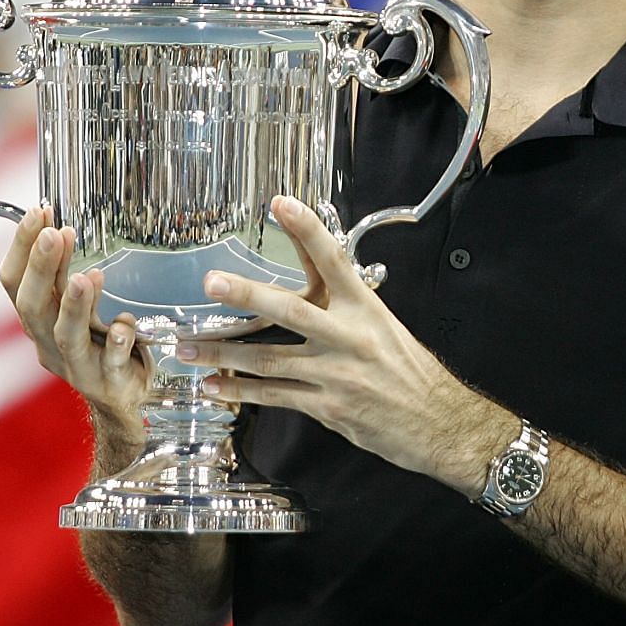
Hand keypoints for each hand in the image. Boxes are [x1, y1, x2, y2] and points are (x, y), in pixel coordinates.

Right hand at [0, 207, 148, 433]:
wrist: (123, 397)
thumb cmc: (98, 343)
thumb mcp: (78, 305)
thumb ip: (67, 274)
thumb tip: (59, 229)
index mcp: (37, 320)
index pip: (14, 283)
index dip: (21, 247)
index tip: (38, 211)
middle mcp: (48, 343)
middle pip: (32, 308)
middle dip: (41, 269)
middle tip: (53, 233)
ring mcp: (78, 365)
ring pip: (67, 337)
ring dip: (74, 306)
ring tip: (84, 276)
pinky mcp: (110, 381)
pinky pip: (112, 363)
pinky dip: (118, 342)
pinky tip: (124, 324)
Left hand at [180, 196, 514, 494]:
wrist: (437, 422)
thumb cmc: (408, 370)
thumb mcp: (383, 323)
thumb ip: (345, 301)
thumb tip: (314, 269)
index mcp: (366, 308)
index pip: (333, 260)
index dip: (306, 230)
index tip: (280, 203)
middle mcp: (349, 337)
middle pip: (290, 311)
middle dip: (247, 296)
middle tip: (211, 282)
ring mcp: (336, 375)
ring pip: (269, 360)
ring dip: (224, 353)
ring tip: (188, 345)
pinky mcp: (328, 408)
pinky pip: (275, 397)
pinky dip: (240, 391)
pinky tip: (214, 385)